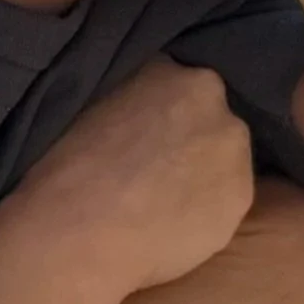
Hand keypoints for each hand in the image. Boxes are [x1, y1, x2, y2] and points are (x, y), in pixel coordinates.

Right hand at [0, 61, 253, 296]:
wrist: (74, 235)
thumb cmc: (61, 168)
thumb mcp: (87, 103)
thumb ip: (126, 95)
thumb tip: (132, 107)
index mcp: (170, 69)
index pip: (175, 86)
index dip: (157, 114)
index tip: (137, 136)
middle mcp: (212, 100)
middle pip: (207, 119)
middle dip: (187, 139)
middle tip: (150, 171)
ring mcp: (233, 150)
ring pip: (222, 161)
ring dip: (201, 176)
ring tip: (160, 204)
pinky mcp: (242, 199)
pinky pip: (224, 203)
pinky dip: (205, 214)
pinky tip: (169, 229)